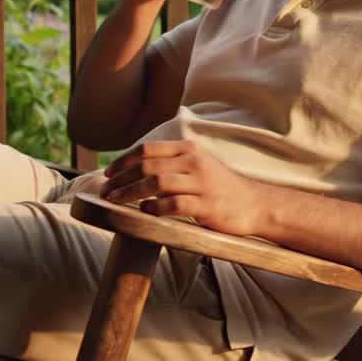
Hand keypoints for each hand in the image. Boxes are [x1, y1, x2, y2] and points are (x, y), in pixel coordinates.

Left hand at [100, 141, 264, 236]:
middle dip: (121, 178)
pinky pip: (173, 204)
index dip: (123, 160)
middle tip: (105, 191)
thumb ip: (172, 163)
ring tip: (115, 201)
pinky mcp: (207, 205)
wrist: (256, 204)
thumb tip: (135, 168)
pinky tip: (142, 211)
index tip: (107, 173)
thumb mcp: (198, 165)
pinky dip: (154, 208)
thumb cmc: (220, 187)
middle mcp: (194, 162)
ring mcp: (202, 183)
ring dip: (131, 192)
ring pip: (157, 182)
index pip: (148, 149)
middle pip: (148, 165)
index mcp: (189, 150)